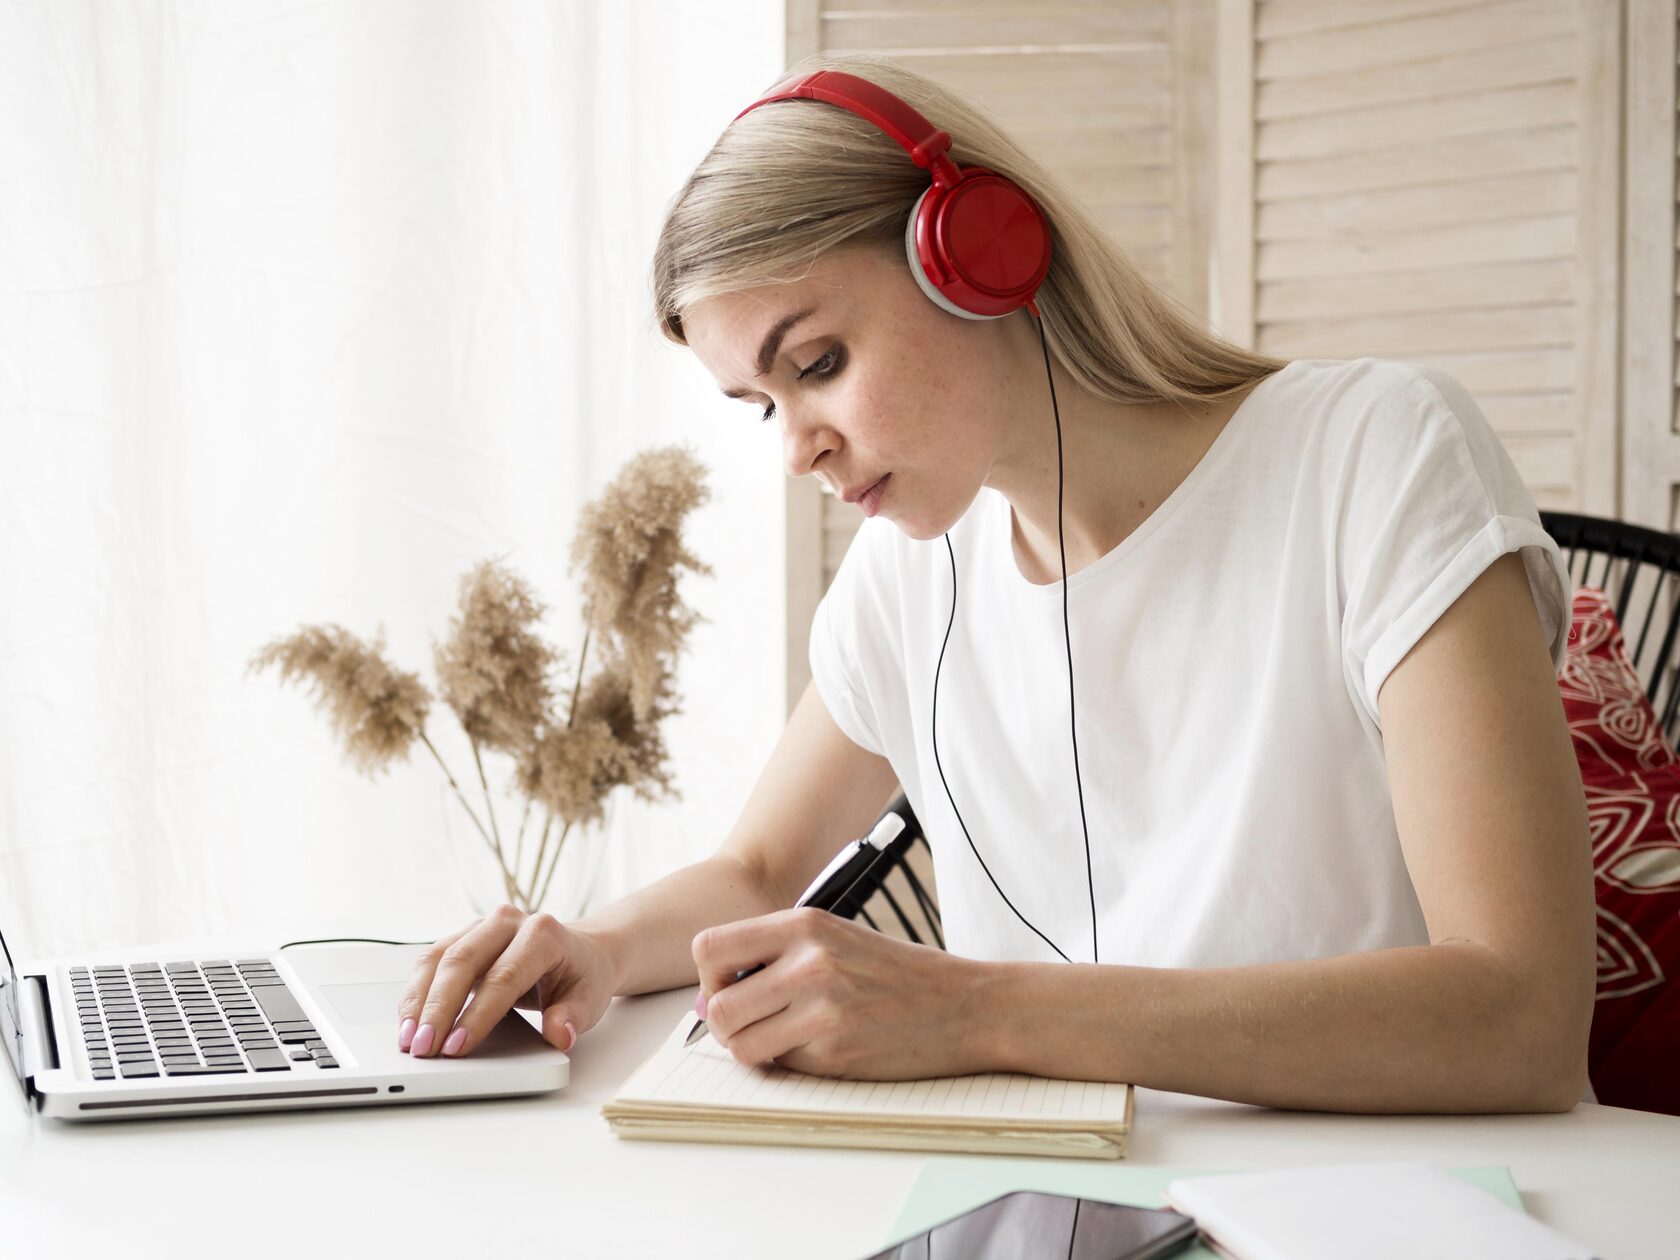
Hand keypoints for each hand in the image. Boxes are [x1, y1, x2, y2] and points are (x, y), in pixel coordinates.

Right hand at [397, 903, 617, 1058]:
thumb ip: (573, 1017)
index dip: (476, 1015)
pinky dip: (416, 993)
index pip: (503, 976)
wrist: (582, 952)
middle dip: (438, 1009)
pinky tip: (409, 1022)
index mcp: (543, 933)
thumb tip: (558, 1034)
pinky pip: (431, 962)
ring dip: (418, 1000)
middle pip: (462, 962)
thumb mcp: (590, 999)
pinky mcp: (463, 938)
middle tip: (423, 1049)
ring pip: (438, 957)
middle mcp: (508, 922)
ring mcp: (482, 927)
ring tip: (408, 1041)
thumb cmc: (582, 976)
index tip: (456, 1048)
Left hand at [692, 907, 986, 1078]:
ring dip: (751, 1048)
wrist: (965, 1006)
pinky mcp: (834, 1053)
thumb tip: (707, 1000)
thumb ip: (773, 957)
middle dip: (725, 1022)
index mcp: (804, 924)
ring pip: (740, 1043)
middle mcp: (808, 962)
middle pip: (717, 1005)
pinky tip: (821, 1047)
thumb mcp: (835, 939)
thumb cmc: (898, 973)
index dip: (709, 976)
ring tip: (782, 1038)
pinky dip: (790, 1063)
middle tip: (752, 1023)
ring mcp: (821, 1009)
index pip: (709, 948)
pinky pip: (780, 1066)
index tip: (729, 987)